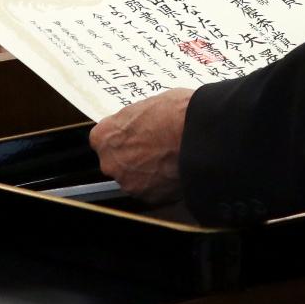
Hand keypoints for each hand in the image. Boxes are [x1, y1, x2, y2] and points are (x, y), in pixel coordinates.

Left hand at [90, 88, 193, 203]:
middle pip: (117, 162)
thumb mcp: (145, 105)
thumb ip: (132, 121)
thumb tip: (136, 126)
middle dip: (133, 156)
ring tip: (168, 158)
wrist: (200, 135)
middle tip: (155, 147)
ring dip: (147, 172)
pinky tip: (175, 169)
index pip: (104, 140)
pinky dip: (162, 184)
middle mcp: (111, 163)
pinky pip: (153, 191)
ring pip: (135, 178)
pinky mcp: (151, 198)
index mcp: (104, 137)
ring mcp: (130, 183)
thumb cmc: (174, 113)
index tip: (135, 135)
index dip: (122, 137)